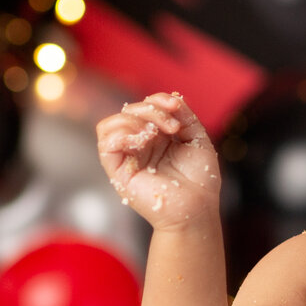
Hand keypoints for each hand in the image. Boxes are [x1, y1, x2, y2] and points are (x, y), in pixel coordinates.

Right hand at [96, 92, 221, 232]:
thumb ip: (183, 115)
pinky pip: (106, 145)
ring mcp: (127, 159)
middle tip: (173, 126)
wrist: (198, 208)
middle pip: (128, 112)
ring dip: (134, 120)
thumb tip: (169, 98)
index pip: (143, 107)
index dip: (157, 100)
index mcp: (155, 137)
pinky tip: (142, 141)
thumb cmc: (200, 179)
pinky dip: (122, 135)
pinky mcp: (118, 173)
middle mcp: (138, 146)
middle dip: (151, 110)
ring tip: (154, 135)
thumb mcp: (197, 137)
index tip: (176, 107)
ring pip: (110, 124)